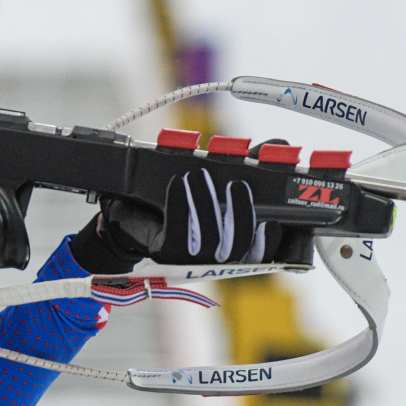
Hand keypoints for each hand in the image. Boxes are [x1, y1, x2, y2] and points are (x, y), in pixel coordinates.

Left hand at [70, 168, 312, 273]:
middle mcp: (216, 259)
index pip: (265, 253)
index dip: (272, 242)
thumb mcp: (218, 179)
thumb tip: (276, 145)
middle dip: (241, 215)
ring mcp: (189, 260)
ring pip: (208, 239)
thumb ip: (249, 165)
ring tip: (199, 174)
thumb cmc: (179, 197)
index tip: (273, 220)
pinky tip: (178, 181)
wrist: (129, 212)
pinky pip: (176, 231)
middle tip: (236, 183)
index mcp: (236, 247)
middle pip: (239, 249)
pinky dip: (180, 203)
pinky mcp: (164, 252)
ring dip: (206, 203)